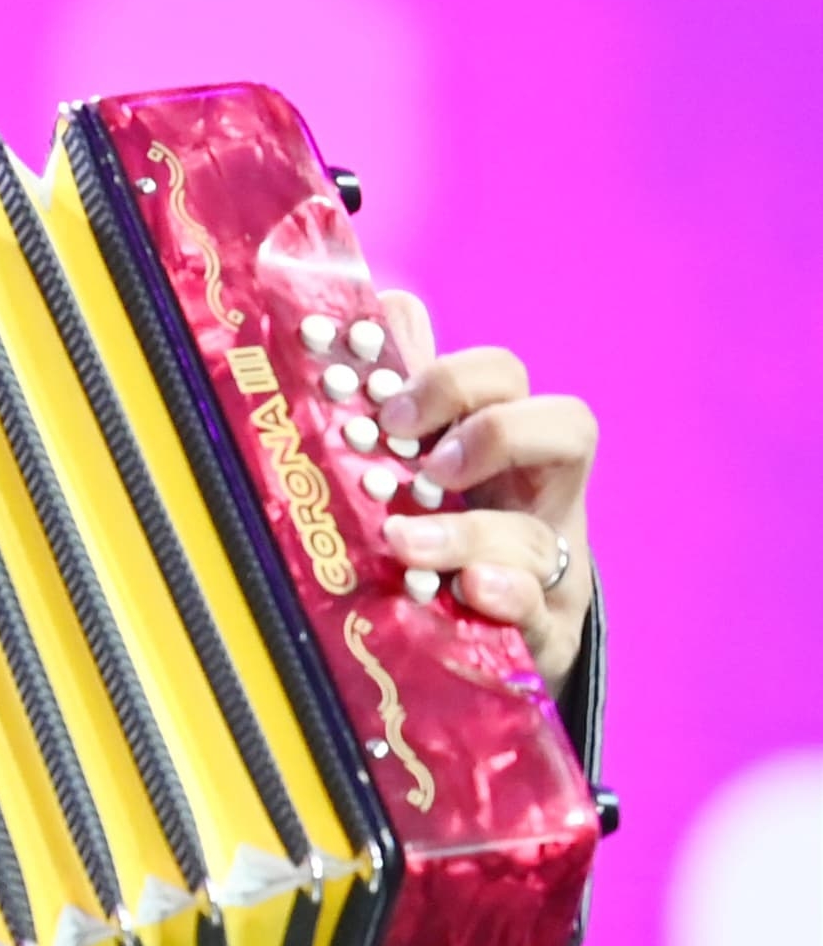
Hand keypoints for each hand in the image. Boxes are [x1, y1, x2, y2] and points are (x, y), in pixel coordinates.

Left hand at [364, 289, 596, 690]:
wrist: (495, 641)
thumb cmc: (452, 536)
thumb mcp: (426, 466)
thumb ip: (407, 395)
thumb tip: (381, 305)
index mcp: (504, 448)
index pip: (506, 382)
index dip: (451, 378)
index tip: (381, 401)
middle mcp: (541, 497)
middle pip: (564, 426)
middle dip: (489, 429)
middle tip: (412, 457)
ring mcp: (549, 565)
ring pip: (535, 532)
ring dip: (466, 530)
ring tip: (401, 538)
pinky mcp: (543, 632)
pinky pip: (539, 608)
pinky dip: (506, 595)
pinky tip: (469, 592)